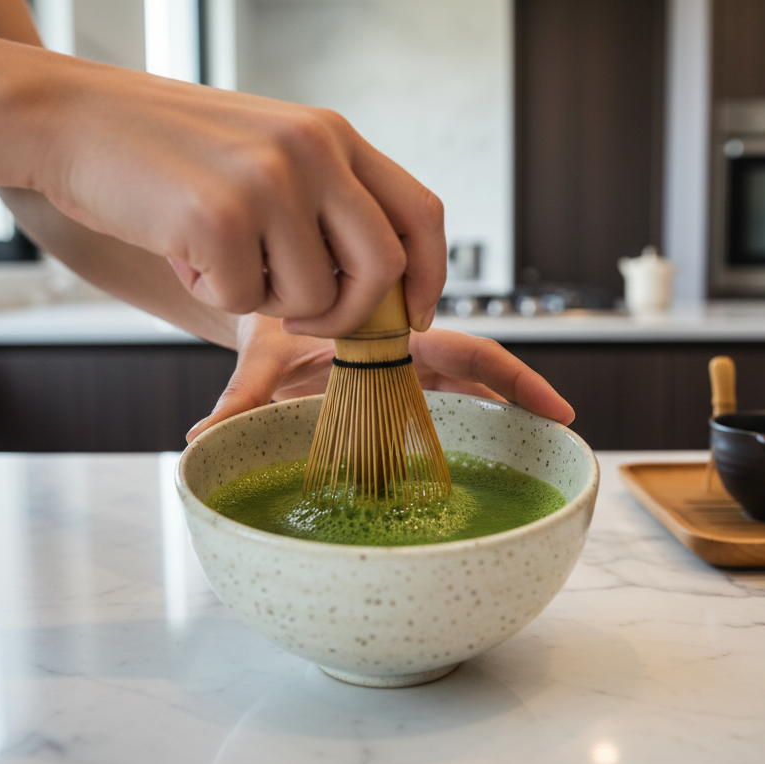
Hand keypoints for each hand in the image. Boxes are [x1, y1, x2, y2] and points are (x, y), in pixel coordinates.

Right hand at [32, 70, 444, 337]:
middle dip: (351, 315)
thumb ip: (324, 200)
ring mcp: (269, 182)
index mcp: (331, 135)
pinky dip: (209, 292)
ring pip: (309, 297)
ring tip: (213, 254)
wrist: (71, 119)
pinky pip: (241, 302)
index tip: (414, 316)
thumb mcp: (266, 150)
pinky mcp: (220, 218)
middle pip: (383, 268)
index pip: (420, 213)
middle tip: (305, 320)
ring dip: (260, 298)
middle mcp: (313, 151)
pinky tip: (179, 249)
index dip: (430, 276)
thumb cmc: (166, 149)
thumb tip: (379, 287)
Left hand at [185, 315, 574, 442]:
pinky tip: (493, 457)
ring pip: (467, 392)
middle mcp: (409, 352)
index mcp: (394, 334)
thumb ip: (239, 397)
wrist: (260, 307)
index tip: (552, 408)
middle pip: (481, 372)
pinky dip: (466, 424)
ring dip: (502, 415)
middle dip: (525, 395)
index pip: (468, 353)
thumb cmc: (269, 322)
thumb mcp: (260, 359)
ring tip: (544, 452)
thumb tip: (199, 438)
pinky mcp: (394, 390)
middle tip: (565, 428)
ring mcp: (405, 373)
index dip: (512, 380)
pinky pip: (440, 407)